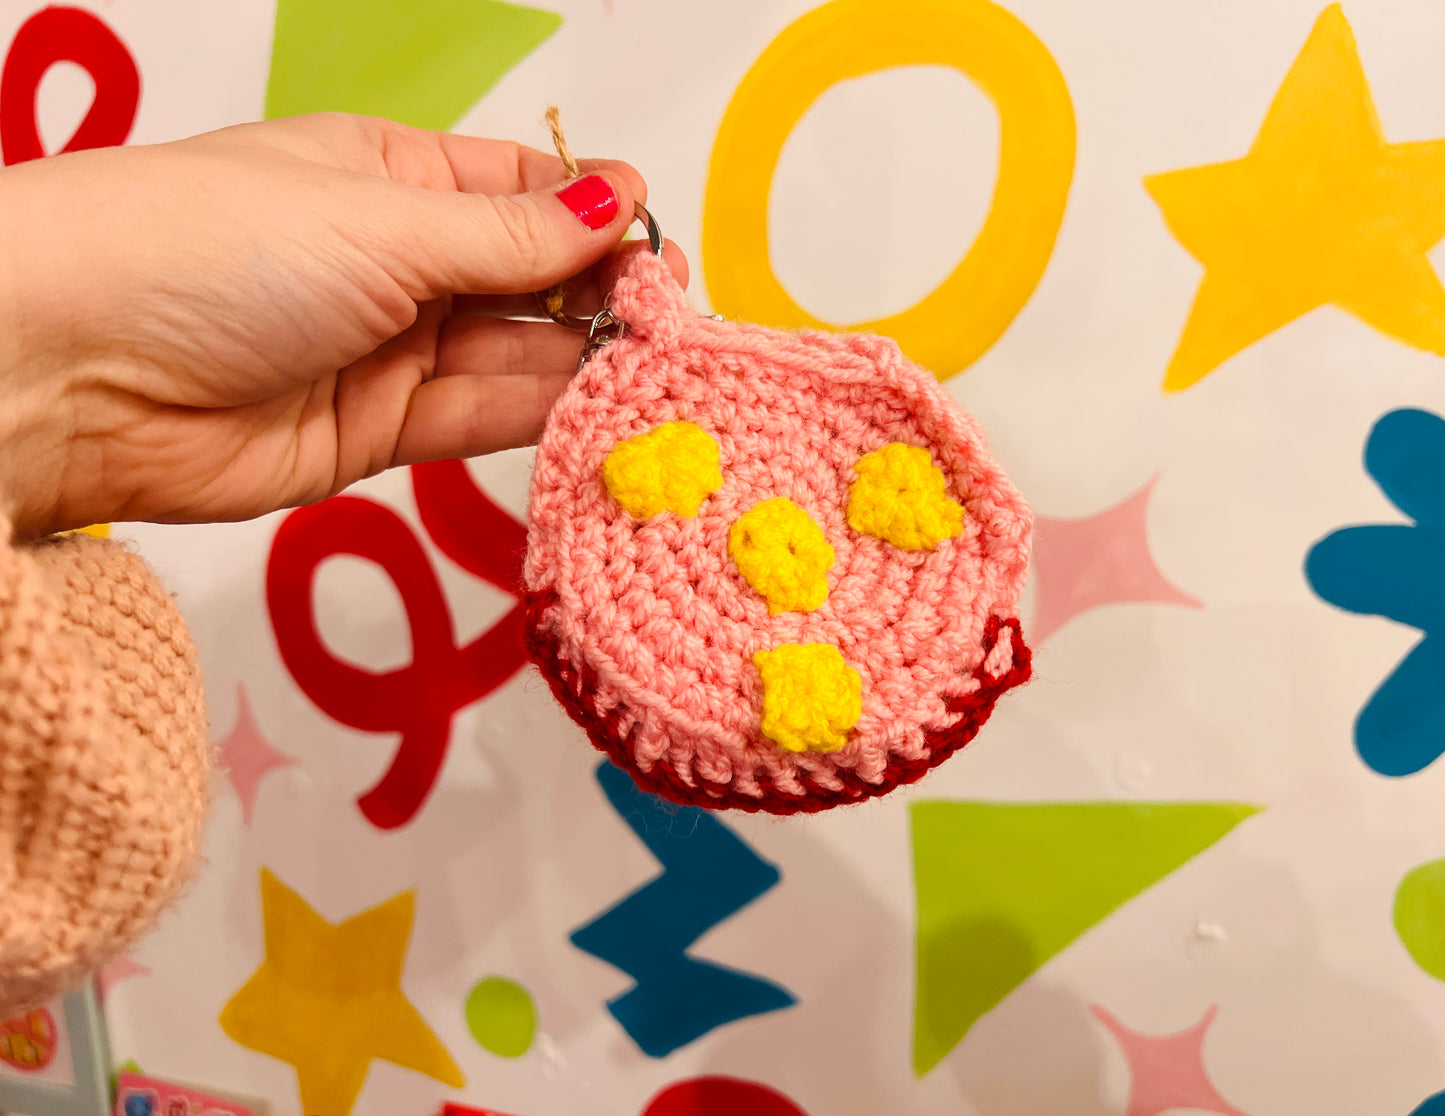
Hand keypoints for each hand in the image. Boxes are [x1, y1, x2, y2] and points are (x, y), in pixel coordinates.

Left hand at [0, 113, 688, 537]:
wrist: (74, 371)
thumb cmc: (210, 249)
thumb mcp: (381, 223)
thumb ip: (511, 235)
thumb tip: (622, 198)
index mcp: (388, 176)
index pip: (520, 190)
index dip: (594, 213)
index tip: (656, 241)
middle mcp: (394, 262)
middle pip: (526, 278)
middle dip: (598, 295)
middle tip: (671, 324)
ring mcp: (386, 350)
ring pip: (510, 354)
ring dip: (580, 363)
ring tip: (656, 376)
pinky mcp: (374, 435)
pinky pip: (475, 419)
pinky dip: (535, 417)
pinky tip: (597, 412)